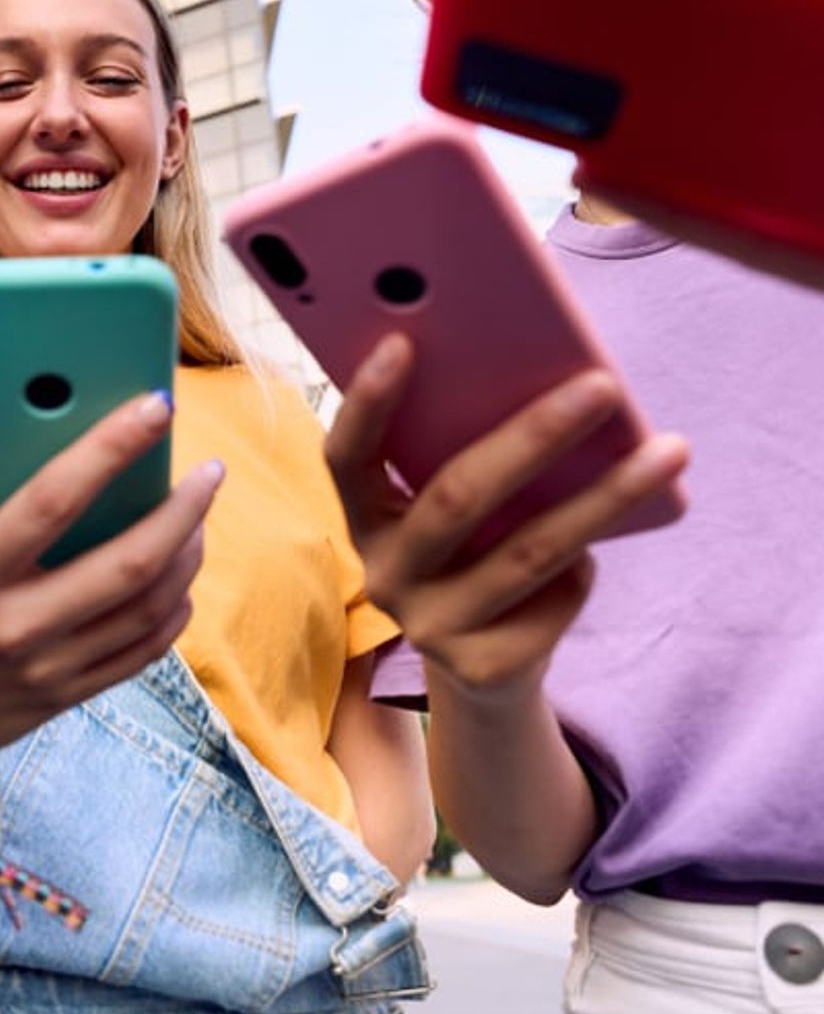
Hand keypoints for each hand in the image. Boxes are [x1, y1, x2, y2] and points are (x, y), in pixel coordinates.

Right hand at [0, 392, 223, 786]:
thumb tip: (34, 434)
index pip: (51, 500)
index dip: (110, 448)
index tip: (154, 408)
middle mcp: (13, 626)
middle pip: (127, 564)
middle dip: (183, 510)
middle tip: (210, 472)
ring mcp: (47, 668)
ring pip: (148, 609)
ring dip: (187, 555)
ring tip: (197, 517)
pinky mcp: (67, 697)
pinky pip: (144, 652)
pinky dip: (174, 609)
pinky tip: (179, 578)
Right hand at [325, 334, 686, 699]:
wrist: (487, 670)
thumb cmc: (477, 555)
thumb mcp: (450, 509)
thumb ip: (460, 458)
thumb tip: (542, 383)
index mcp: (365, 519)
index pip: (345, 458)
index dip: (366, 404)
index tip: (402, 343)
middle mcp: (384, 573)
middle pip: (456, 497)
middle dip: (534, 436)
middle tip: (600, 387)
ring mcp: (428, 625)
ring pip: (528, 552)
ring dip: (605, 497)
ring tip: (667, 451)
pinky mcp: (480, 666)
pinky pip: (555, 598)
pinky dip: (587, 568)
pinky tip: (603, 550)